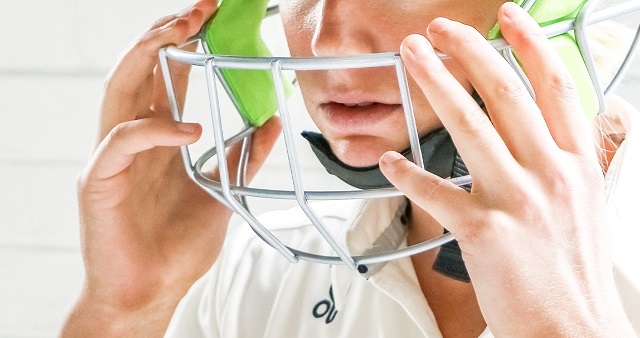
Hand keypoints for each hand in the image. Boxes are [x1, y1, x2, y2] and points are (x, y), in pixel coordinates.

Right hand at [62, 0, 280, 334]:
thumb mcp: (221, 190)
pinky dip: (155, 128)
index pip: (163, 75)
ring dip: (149, 55)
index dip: (183, 42)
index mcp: (156, 138)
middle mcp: (130, 139)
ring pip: (118, 90)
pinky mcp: (98, 182)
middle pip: (138, 69)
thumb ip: (242, 155)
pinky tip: (189, 128)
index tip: (212, 18)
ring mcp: (111, 158)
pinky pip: (121, 141)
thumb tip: (272, 120)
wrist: (151, 291)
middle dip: (165, 33)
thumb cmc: (177, 245)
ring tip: (183, 32)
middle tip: (199, 10)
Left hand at [381, 3, 631, 335]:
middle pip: (505, 94)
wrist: (577, 330)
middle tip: (440, 31)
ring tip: (412, 58)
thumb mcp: (588, 205)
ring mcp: (517, 200)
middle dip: (469, 52)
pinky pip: (436, 192)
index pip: (556, 88)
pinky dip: (407, 174)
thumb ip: (567, 162)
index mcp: (578, 164)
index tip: (508, 20)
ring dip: (435, 85)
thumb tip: (550, 132)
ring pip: (469, 126)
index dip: (530, 45)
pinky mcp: (484, 232)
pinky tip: (388, 161)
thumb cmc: (577, 273)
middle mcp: (550, 174)